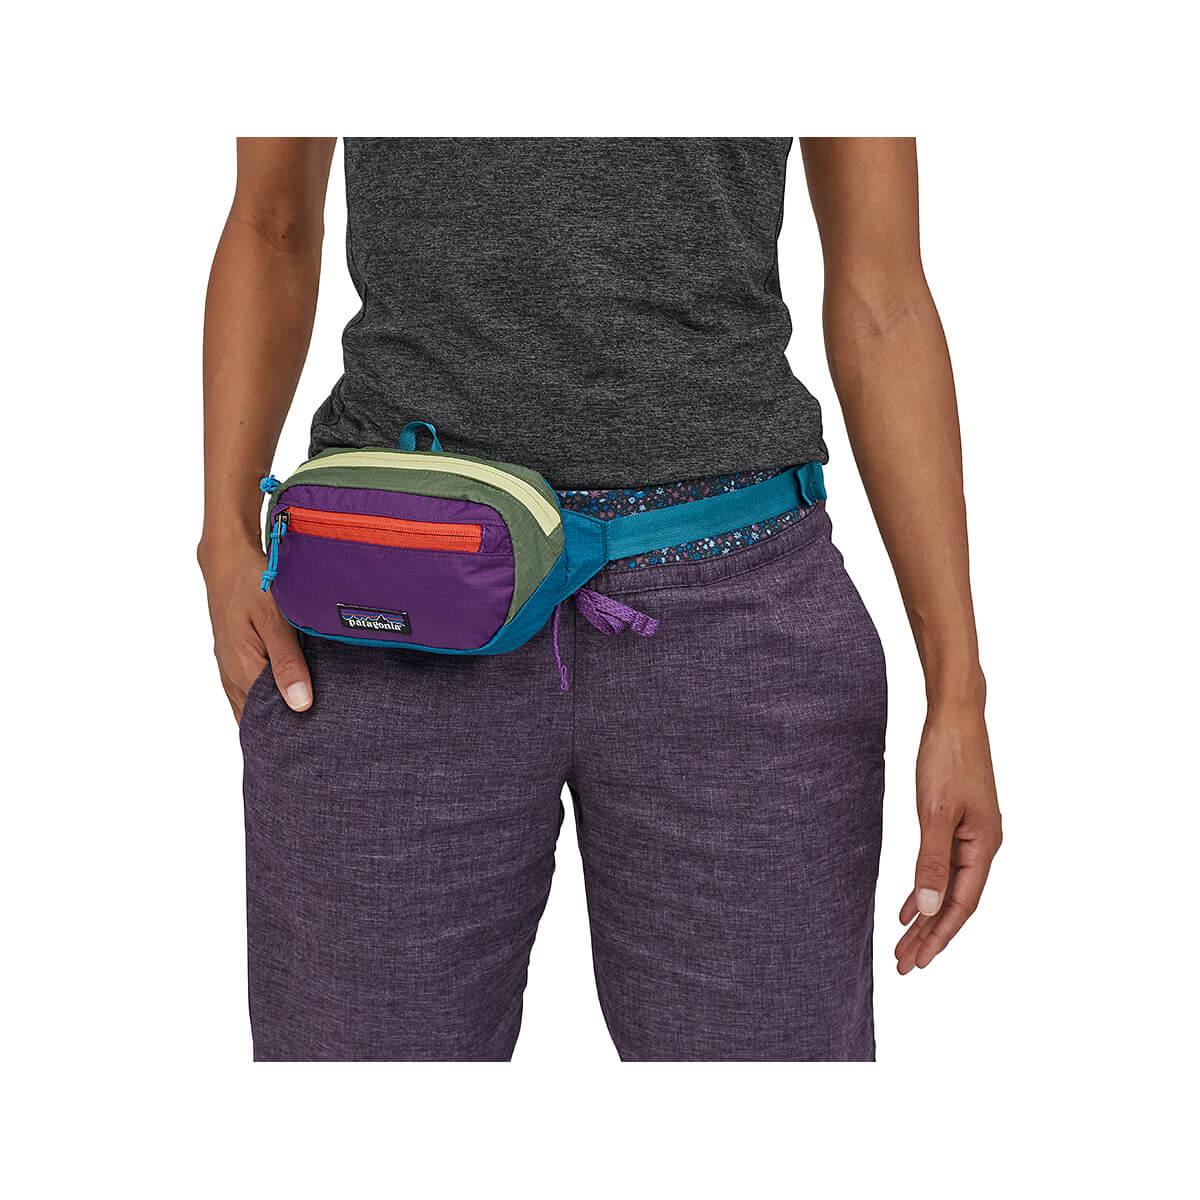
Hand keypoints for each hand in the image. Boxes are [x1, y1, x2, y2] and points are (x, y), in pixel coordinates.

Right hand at [198, 538, 312, 722]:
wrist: (227, 558)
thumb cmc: (252, 583)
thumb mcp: (274, 620)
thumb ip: (288, 663)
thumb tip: (300, 704)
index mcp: (242, 668)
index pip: (267, 717)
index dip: (291, 729)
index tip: (317, 737)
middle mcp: (231, 674)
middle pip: (257, 716)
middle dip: (282, 727)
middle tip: (315, 737)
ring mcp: (229, 667)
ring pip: (250, 705)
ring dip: (273, 714)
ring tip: (302, 726)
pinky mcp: (233, 658)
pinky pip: (247, 690)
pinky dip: (264, 699)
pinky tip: (284, 700)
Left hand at [895, 703, 1001, 972]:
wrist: (954, 716)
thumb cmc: (947, 758)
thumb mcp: (934, 812)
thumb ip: (931, 861)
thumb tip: (931, 908)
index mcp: (984, 846)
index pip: (962, 905)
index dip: (940, 936)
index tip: (918, 962)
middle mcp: (983, 845)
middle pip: (954, 902)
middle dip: (930, 935)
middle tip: (903, 964)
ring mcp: (971, 833)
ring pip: (947, 885)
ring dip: (926, 915)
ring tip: (904, 943)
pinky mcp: (957, 821)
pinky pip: (941, 865)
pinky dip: (925, 887)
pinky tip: (911, 905)